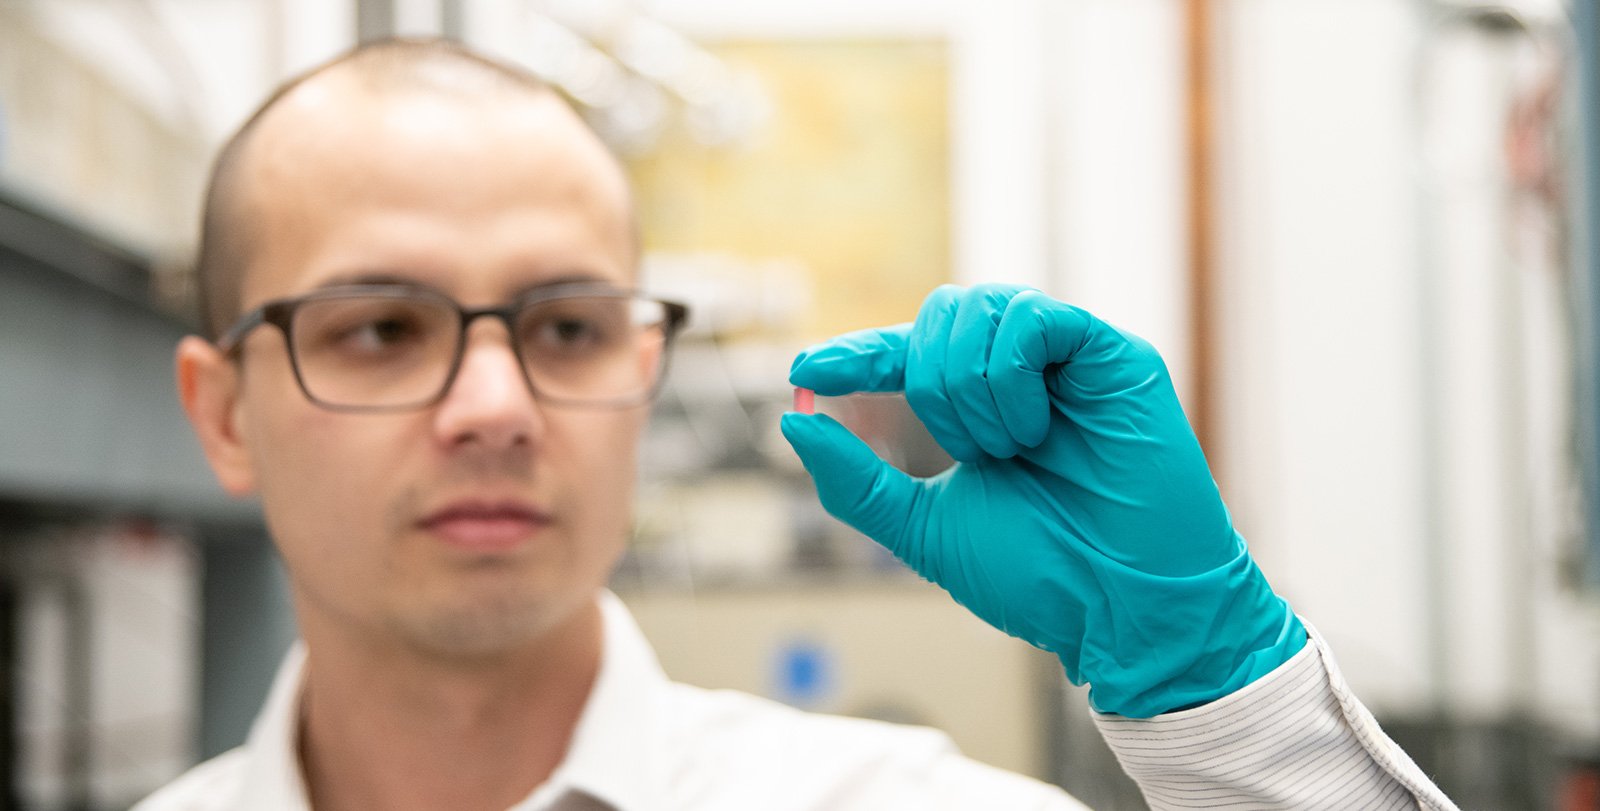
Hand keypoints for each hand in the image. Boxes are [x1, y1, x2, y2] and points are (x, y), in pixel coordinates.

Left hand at [781, 284, 1304, 716]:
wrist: (1122, 607)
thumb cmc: (1039, 576)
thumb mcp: (924, 528)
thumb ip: (857, 481)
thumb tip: (793, 423)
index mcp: (982, 410)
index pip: (909, 354)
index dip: (857, 354)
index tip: (806, 370)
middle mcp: (1025, 375)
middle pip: (942, 313)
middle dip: (928, 378)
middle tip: (969, 450)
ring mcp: (1069, 361)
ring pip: (982, 307)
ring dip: (969, 386)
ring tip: (1010, 450)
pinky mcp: (1111, 354)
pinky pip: (1034, 318)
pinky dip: (1012, 375)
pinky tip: (1037, 429)